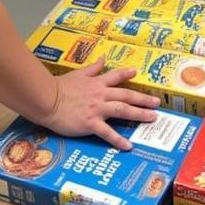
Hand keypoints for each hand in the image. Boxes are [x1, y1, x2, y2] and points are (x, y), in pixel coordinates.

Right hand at [41, 58, 159, 150]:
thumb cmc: (60, 87)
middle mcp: (101, 95)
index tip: (137, 73)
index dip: (127, 74)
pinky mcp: (91, 124)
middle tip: (157, 102)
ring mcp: (97, 109)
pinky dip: (118, 140)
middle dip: (143, 99)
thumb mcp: (77, 73)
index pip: (116, 76)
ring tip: (152, 118)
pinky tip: (128, 146)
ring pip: (122, 110)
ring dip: (139, 114)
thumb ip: (92, 68)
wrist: (48, 99)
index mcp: (96, 83)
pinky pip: (107, 133)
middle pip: (126, 95)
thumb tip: (103, 57)